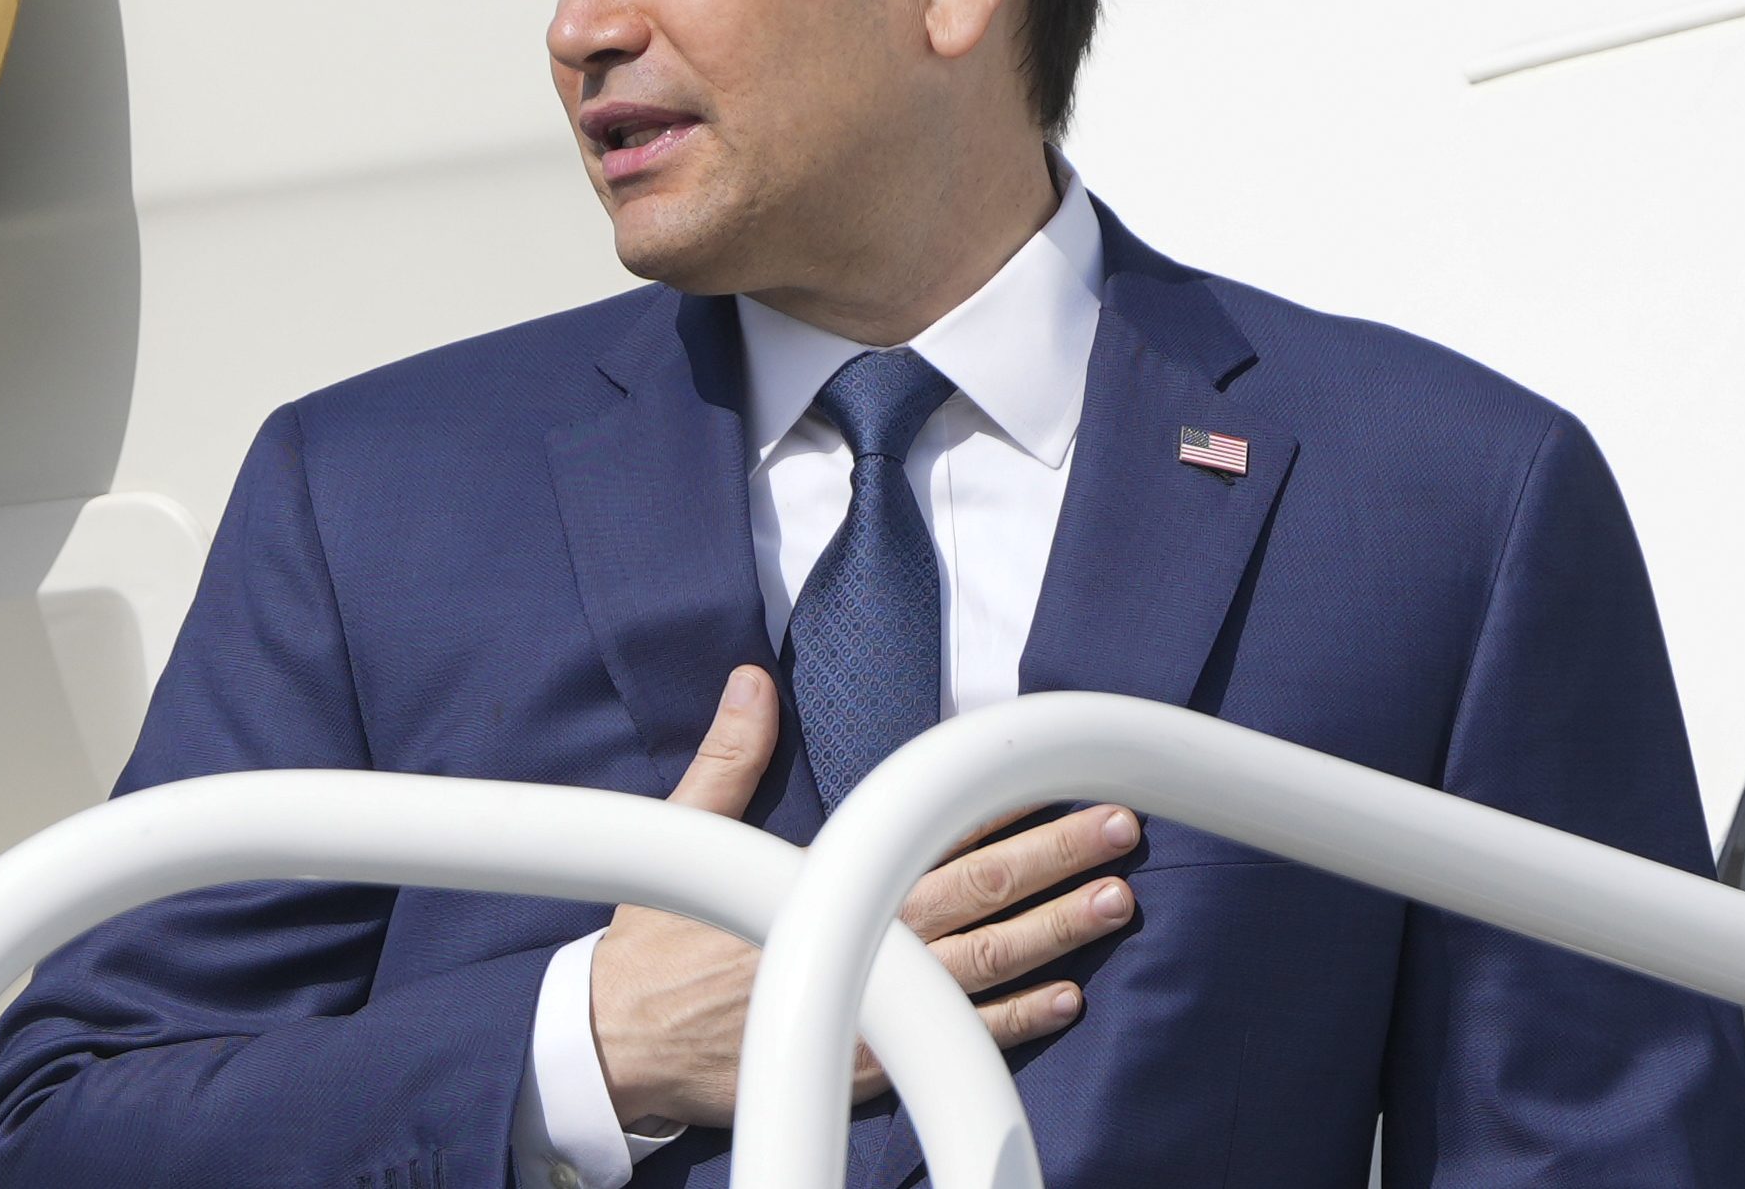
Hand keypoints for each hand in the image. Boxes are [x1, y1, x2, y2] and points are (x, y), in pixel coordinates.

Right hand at [587, 665, 1137, 1129]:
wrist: (625, 1043)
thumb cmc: (659, 935)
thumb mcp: (688, 830)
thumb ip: (729, 755)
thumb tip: (752, 680)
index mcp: (822, 875)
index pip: (926, 830)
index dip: (995, 805)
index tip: (1054, 779)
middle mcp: (858, 939)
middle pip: (976, 893)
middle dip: (1053, 858)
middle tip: (1119, 829)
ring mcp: (871, 1007)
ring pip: (985, 965)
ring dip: (1055, 931)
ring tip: (1115, 900)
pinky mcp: (871, 1063)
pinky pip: (955, 1040)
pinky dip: (1016, 1020)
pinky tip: (1067, 996)